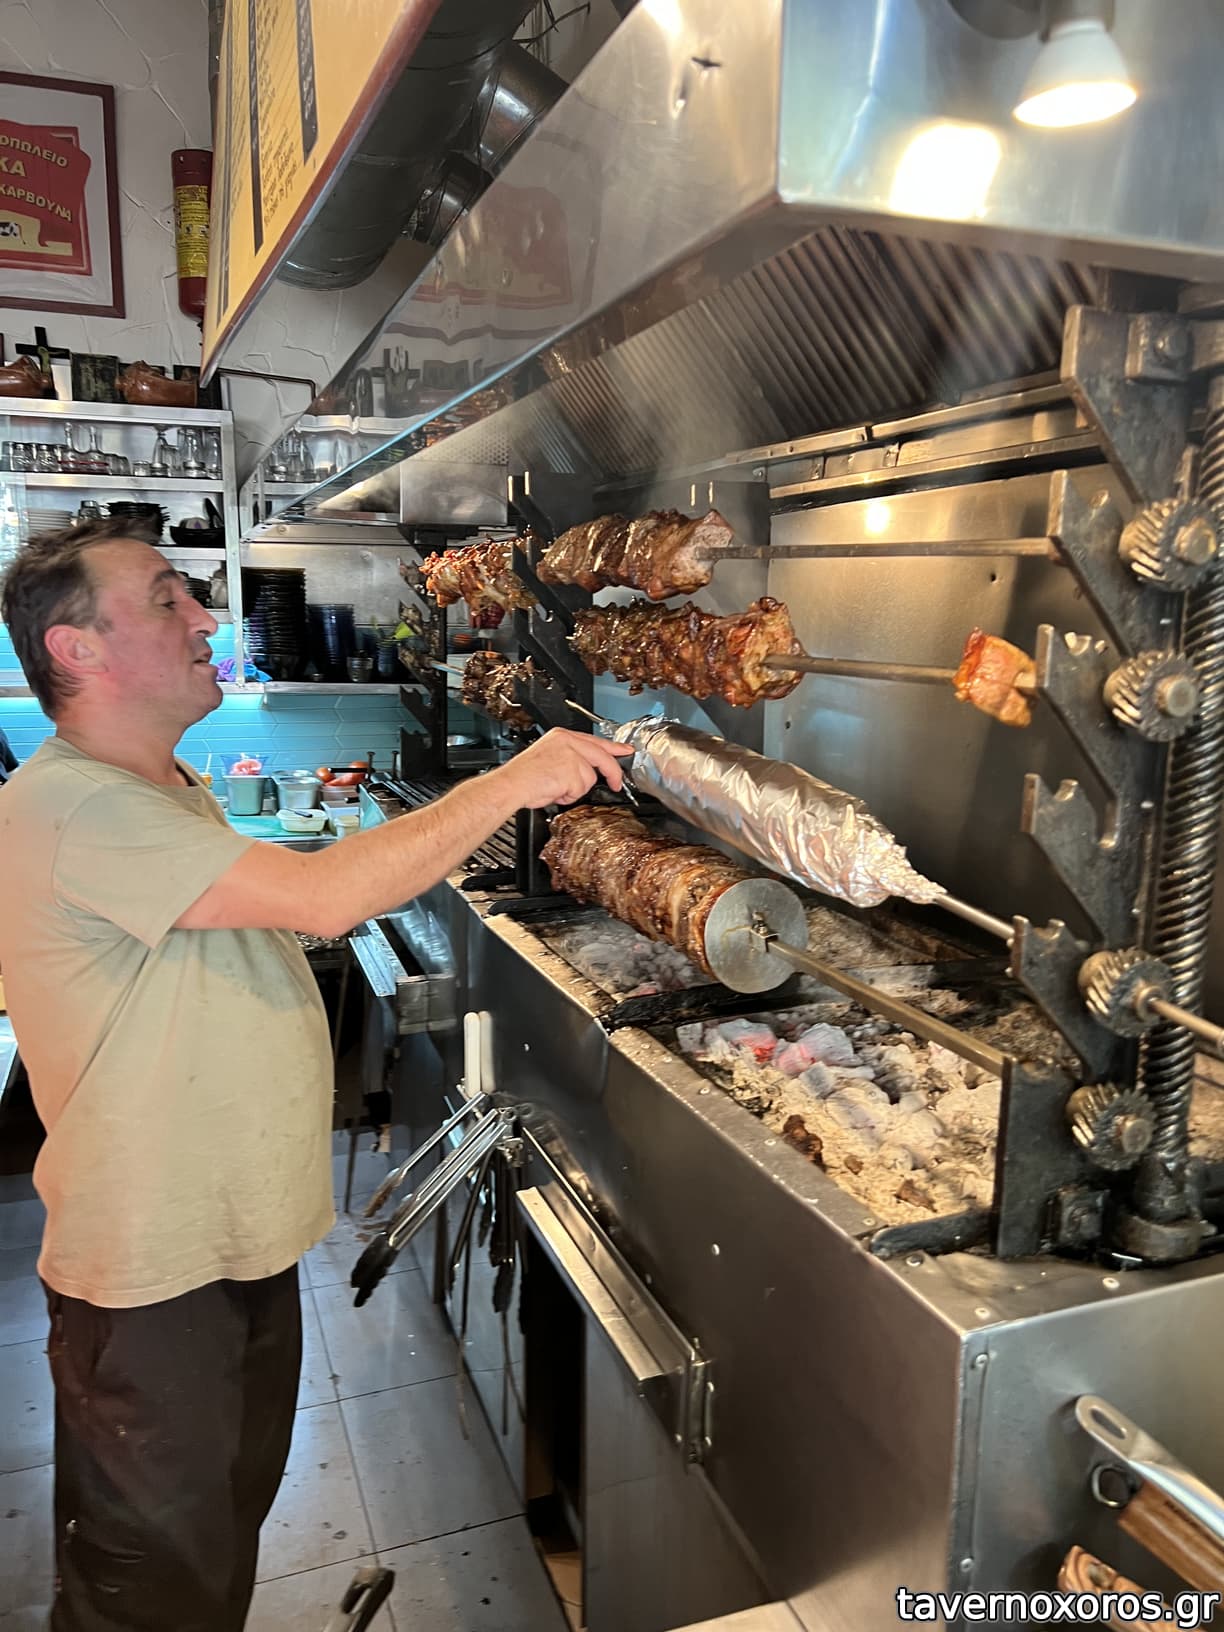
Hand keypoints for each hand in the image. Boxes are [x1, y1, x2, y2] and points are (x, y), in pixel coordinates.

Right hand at [500, 728, 632, 808]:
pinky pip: (580, 790)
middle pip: (602, 758)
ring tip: (555, 786)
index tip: (626, 750)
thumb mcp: (549, 756)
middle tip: (617, 784)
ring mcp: (571, 756)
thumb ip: (572, 757)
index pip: (595, 741)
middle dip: (613, 774)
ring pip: (589, 778)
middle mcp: (568, 742)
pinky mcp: (571, 771)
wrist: (511, 785)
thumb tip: (589, 769)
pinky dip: (568, 795)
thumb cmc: (524, 776)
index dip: (614, 748)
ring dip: (575, 788)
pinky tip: (554, 790)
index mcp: (562, 736)